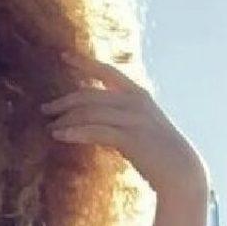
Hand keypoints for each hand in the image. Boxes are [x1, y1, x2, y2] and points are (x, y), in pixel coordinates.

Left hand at [39, 52, 207, 197]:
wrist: (181, 170)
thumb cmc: (157, 151)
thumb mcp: (139, 125)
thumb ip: (120, 115)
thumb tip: (92, 115)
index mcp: (138, 94)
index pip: (107, 71)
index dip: (85, 62)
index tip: (64, 55)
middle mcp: (135, 101)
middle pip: (90, 94)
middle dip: (64, 101)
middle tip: (45, 109)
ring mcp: (133, 118)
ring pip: (89, 112)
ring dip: (66, 119)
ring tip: (50, 128)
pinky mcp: (130, 138)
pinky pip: (96, 131)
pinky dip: (75, 133)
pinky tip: (60, 136)